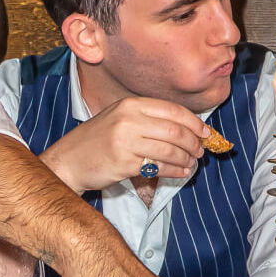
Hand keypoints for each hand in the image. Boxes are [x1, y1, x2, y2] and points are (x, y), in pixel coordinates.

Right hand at [42, 97, 209, 191]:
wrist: (69, 160)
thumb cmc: (98, 140)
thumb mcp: (120, 118)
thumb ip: (148, 119)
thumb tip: (187, 127)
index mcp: (130, 104)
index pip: (172, 110)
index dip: (194, 122)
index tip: (205, 132)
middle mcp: (129, 120)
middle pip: (174, 130)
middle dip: (193, 142)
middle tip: (200, 150)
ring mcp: (126, 142)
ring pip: (169, 149)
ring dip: (186, 158)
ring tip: (192, 162)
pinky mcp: (124, 164)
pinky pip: (159, 167)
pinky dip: (175, 170)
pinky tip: (182, 172)